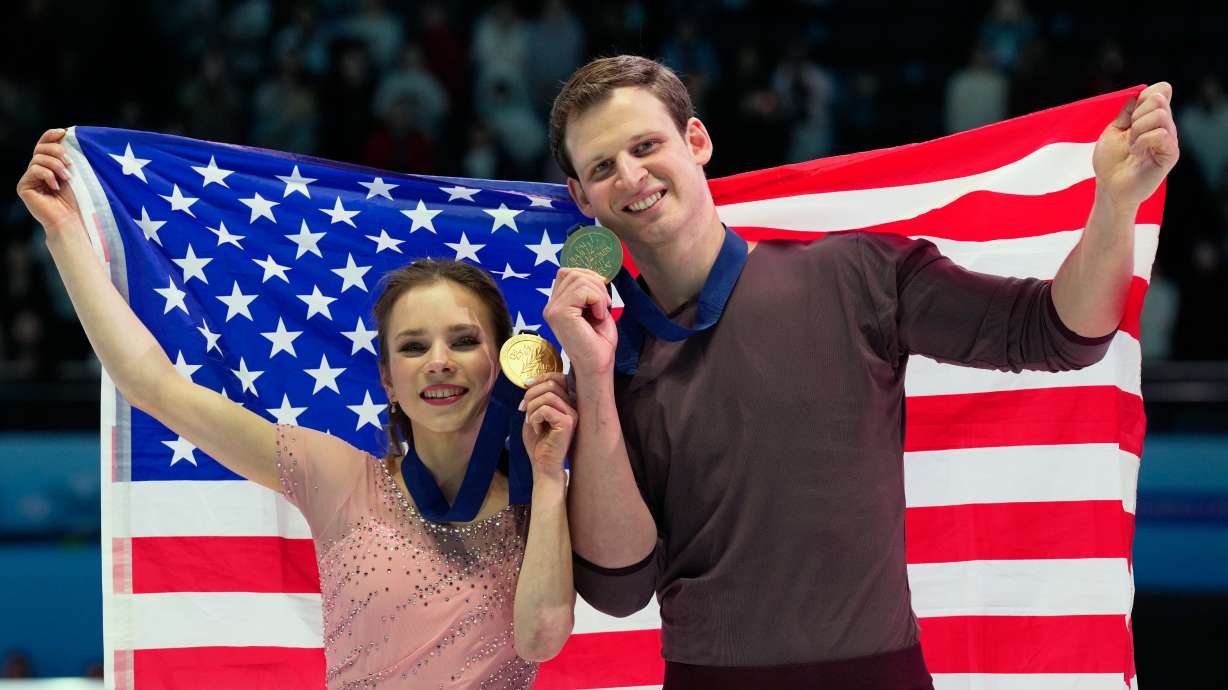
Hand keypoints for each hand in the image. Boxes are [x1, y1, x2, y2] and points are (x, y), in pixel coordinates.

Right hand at [15, 128, 82, 236]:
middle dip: (57, 151)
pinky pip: (34, 170)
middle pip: (40, 148)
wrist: (74, 221)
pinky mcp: (24, 186)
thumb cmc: (80, 200)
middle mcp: (38, 170)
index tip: (65, 132)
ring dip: (55, 165)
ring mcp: (30, 178)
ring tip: (67, 177)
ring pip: (38, 158)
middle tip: (70, 163)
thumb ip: (71, 157)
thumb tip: (67, 135)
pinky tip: (56, 186)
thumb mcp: (78, 173)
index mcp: (50, 165)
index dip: (52, 135)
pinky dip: (47, 175)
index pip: (45, 143)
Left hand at [520, 372, 576, 477]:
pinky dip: (535, 418)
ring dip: (532, 408)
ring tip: (531, 422)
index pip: (558, 378)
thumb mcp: (533, 415)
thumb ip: (535, 398)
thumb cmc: (538, 443)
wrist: (543, 466)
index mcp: (566, 402)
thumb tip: (530, 382)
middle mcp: (573, 406)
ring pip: (547, 396)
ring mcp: (572, 414)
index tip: (525, 386)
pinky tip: (537, 430)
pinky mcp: (568, 423)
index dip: (540, 378)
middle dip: (531, 394)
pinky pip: (545, 409)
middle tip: (523, 409)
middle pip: (551, 384)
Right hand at [542, 268, 617, 376]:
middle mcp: (550, 306)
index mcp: (557, 305)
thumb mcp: (595, 309)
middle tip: (605, 304)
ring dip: (598, 293)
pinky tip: (599, 316)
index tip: (601, 296)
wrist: (598, 366)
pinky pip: (582, 290)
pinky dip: (597, 300)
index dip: (588, 276)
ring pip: (578, 278)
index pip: (567, 273)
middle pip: (572, 272)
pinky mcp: (559, 313)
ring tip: (601, 312)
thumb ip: (589, 290)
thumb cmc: (598, 342)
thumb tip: (595, 273)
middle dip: (595, 283)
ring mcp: (552, 310)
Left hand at [1093, 82, 1179, 209]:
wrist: (1109, 187)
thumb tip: (1141, 93)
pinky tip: (1137, 153)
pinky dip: (1142, 141)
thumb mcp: (1114, 130)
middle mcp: (1164, 126)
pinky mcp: (1171, 154)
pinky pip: (1162, 134)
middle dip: (1136, 115)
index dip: (1144, 96)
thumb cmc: (1110, 161)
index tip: (1130, 116)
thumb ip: (1127, 112)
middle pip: (1159, 99)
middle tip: (1129, 135)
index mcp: (1152, 118)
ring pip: (1160, 114)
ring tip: (1132, 146)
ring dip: (1137, 129)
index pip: (1161, 90)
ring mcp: (1169, 140)